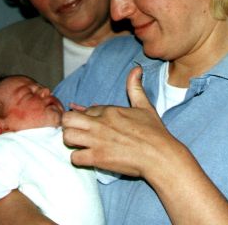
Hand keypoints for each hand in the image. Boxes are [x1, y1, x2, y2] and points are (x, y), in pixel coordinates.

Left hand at [62, 66, 180, 178]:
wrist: (160, 156)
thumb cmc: (154, 132)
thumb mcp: (145, 105)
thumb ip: (135, 87)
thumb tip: (136, 68)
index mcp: (110, 110)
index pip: (85, 109)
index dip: (86, 116)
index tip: (91, 124)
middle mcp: (100, 123)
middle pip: (68, 119)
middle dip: (69, 125)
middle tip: (78, 132)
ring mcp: (97, 141)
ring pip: (67, 136)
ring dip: (71, 142)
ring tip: (80, 145)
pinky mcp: (98, 157)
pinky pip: (75, 157)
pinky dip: (79, 159)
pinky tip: (88, 158)